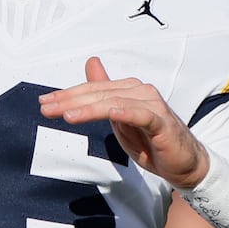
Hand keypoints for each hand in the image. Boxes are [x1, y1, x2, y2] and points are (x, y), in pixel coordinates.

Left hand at [39, 57, 207, 186]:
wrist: (183, 164)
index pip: (93, 89)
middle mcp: (140, 92)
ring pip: (116, 102)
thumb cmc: (151, 141)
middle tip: (47, 108)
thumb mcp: (120, 117)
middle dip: (71, 101)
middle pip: (100, 93)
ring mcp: (152, 106)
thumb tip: (91, 63)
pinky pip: (143, 115)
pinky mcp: (163, 122)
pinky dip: (126, 113)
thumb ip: (104, 92)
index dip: (68, 95)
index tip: (45, 102)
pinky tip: (111, 113)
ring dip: (90, 108)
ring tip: (68, 115)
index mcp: (128, 90)